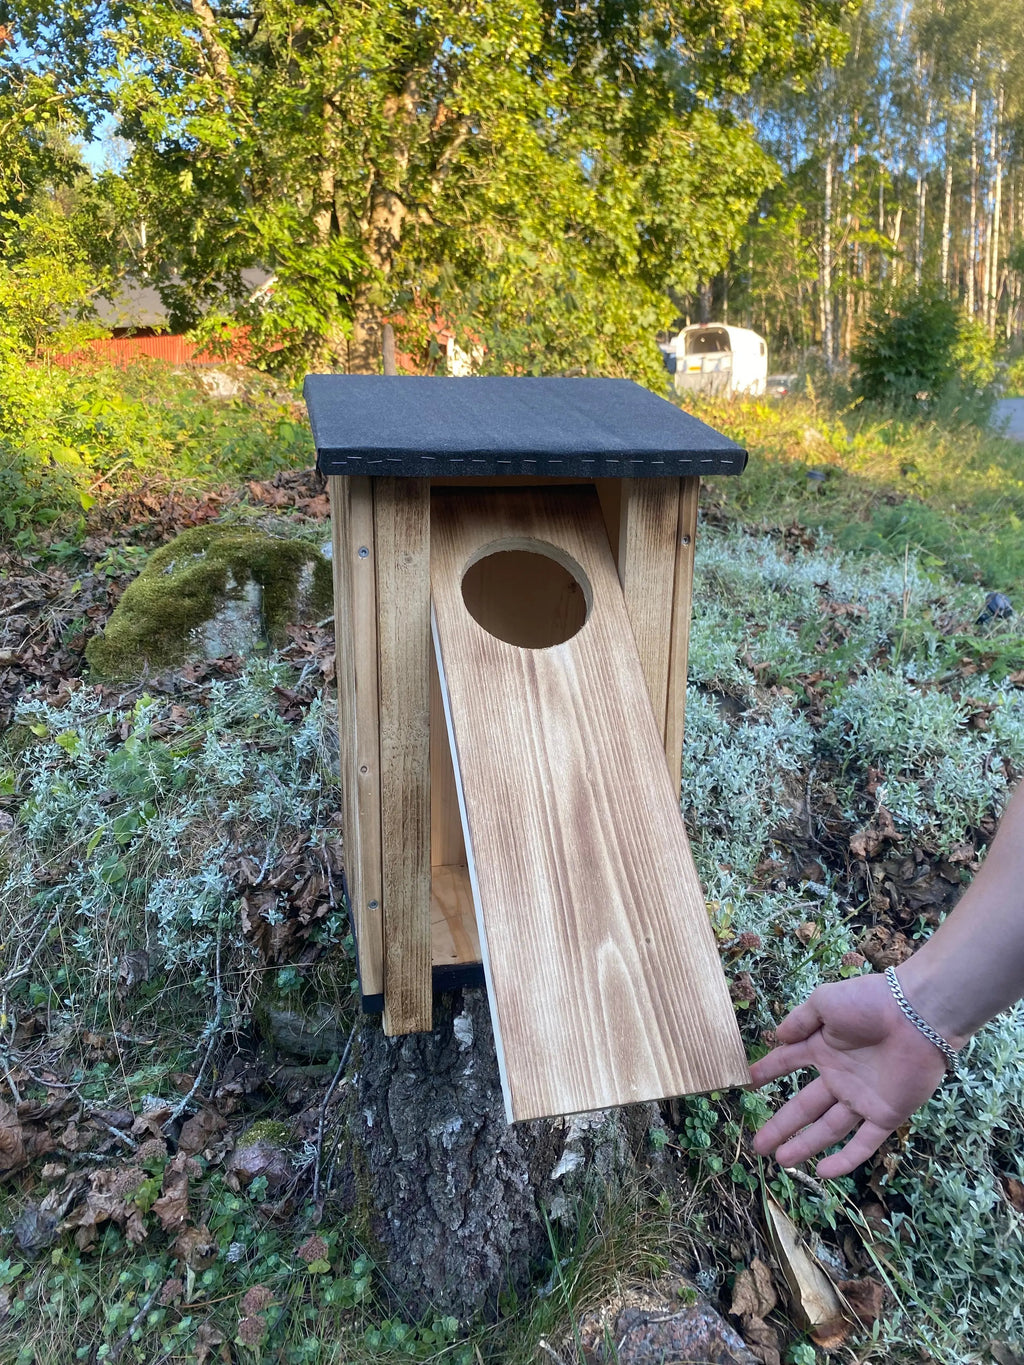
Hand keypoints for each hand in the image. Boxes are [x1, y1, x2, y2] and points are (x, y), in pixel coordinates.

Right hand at [749, 973, 948, 1176]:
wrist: (917, 1014)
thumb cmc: (869, 1002)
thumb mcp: (824, 1002)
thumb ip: (800, 1020)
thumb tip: (776, 1036)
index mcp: (824, 1048)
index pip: (789, 1063)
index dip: (768, 1072)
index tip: (748, 1083)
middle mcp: (840, 1077)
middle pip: (804, 1107)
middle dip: (780, 1125)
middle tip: (758, 1145)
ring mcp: (862, 1098)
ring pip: (828, 1129)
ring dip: (805, 1145)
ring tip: (781, 1161)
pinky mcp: (886, 1114)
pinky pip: (864, 1143)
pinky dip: (846, 1159)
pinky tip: (824, 1172)